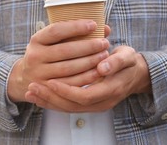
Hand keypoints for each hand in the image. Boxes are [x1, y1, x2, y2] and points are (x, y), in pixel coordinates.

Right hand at [7, 20, 109, 101]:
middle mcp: (35, 56)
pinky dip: (86, 77)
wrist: (25, 77)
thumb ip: (75, 33)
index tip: (93, 25)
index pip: (56, 31)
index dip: (75, 27)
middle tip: (104, 43)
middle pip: (65, 50)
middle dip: (88, 46)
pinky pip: (70, 83)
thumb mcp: (53, 41)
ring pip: (69, 68)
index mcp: (36, 40)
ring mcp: (40, 74)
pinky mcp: (48, 89)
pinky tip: (98, 71)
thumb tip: (104, 29)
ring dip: (89, 61)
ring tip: (104, 55)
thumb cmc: (47, 53)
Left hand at [24, 45, 150, 111]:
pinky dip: (53, 101)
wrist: (135, 74)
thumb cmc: (129, 62)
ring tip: (31, 93)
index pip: (85, 95)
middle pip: (72, 106)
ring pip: (68, 108)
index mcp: (111, 90)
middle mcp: (102, 102)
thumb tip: (102, 67)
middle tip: (33, 87)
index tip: (51, 81)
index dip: (66, 90)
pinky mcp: (89, 103)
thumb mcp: (127, 57)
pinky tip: (40, 96)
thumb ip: (116, 61)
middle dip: (51, 98)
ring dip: (48, 101)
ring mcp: (95, 105)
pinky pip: (69, 105)